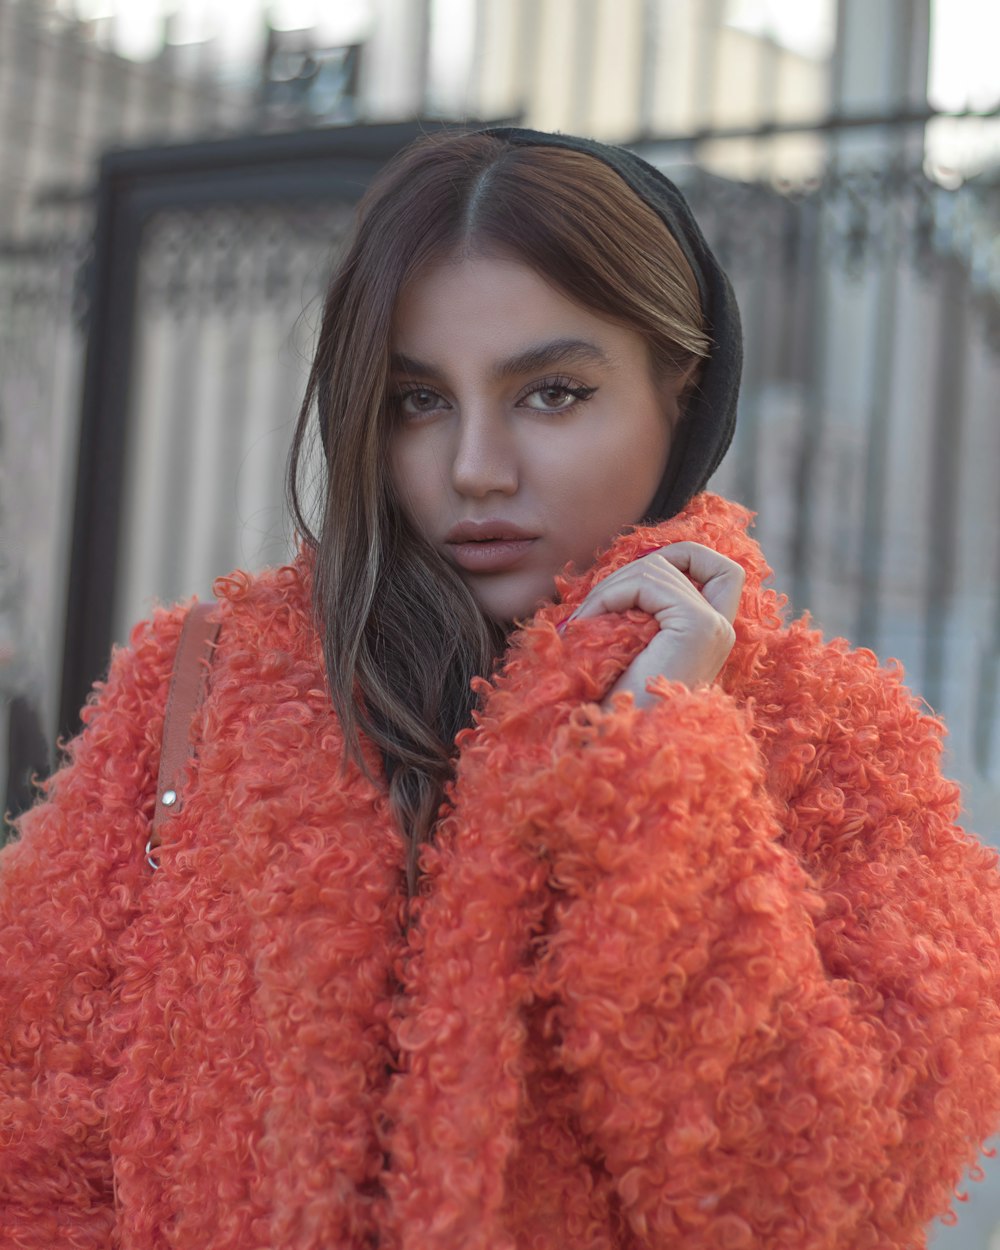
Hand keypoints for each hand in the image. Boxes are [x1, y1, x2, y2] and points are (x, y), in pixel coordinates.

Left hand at [561, 542, 744, 709]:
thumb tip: (631, 564)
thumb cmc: (613, 704)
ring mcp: (715, 628)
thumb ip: (642, 608)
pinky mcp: (699, 627)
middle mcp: (723, 630)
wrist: (614, 745)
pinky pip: (650, 581)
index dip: (682, 557)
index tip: (634, 581)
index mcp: (712, 636)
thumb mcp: (630, 644)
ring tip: (584, 623)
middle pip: (691, 557)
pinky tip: (588, 624)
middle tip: (592, 607)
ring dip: (611, 586)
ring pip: (660, 567)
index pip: (721, 570)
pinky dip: (611, 593)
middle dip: (633, 570)